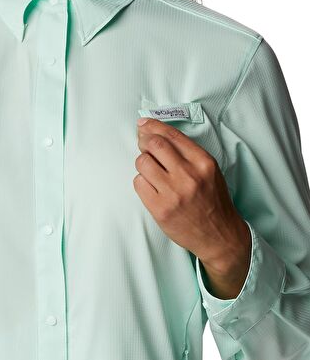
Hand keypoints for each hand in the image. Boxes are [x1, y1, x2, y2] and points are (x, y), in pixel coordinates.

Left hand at [133, 117, 250, 272]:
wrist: (220, 236)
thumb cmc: (212, 199)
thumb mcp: (208, 170)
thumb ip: (186, 152)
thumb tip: (155, 132)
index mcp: (203, 162)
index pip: (171, 135)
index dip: (153, 125)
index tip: (143, 123)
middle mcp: (188, 175)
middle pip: (154, 144)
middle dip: (143, 140)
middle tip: (142, 143)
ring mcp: (173, 193)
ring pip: (142, 162)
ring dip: (142, 162)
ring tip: (150, 169)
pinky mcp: (160, 208)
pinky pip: (138, 183)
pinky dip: (141, 181)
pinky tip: (151, 186)